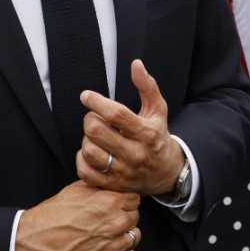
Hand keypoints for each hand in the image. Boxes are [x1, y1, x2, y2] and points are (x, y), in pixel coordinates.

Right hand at [13, 180, 141, 250]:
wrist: (35, 242)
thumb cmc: (51, 217)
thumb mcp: (75, 190)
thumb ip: (99, 187)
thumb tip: (110, 185)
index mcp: (109, 202)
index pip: (134, 197)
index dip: (124, 199)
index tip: (117, 203)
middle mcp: (115, 222)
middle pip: (135, 215)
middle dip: (124, 215)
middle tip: (108, 219)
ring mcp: (114, 244)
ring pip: (134, 236)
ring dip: (124, 234)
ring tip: (108, 234)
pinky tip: (110, 248)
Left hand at [76, 60, 184, 197]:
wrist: (166, 173)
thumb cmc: (158, 137)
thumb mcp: (158, 110)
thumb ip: (147, 86)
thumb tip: (136, 64)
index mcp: (146, 133)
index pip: (116, 115)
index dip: (97, 102)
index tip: (86, 96)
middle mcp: (135, 154)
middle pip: (97, 131)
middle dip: (90, 119)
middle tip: (93, 117)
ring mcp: (123, 172)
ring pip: (89, 151)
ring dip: (86, 139)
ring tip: (95, 136)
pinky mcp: (113, 185)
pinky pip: (85, 171)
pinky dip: (82, 159)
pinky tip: (92, 151)